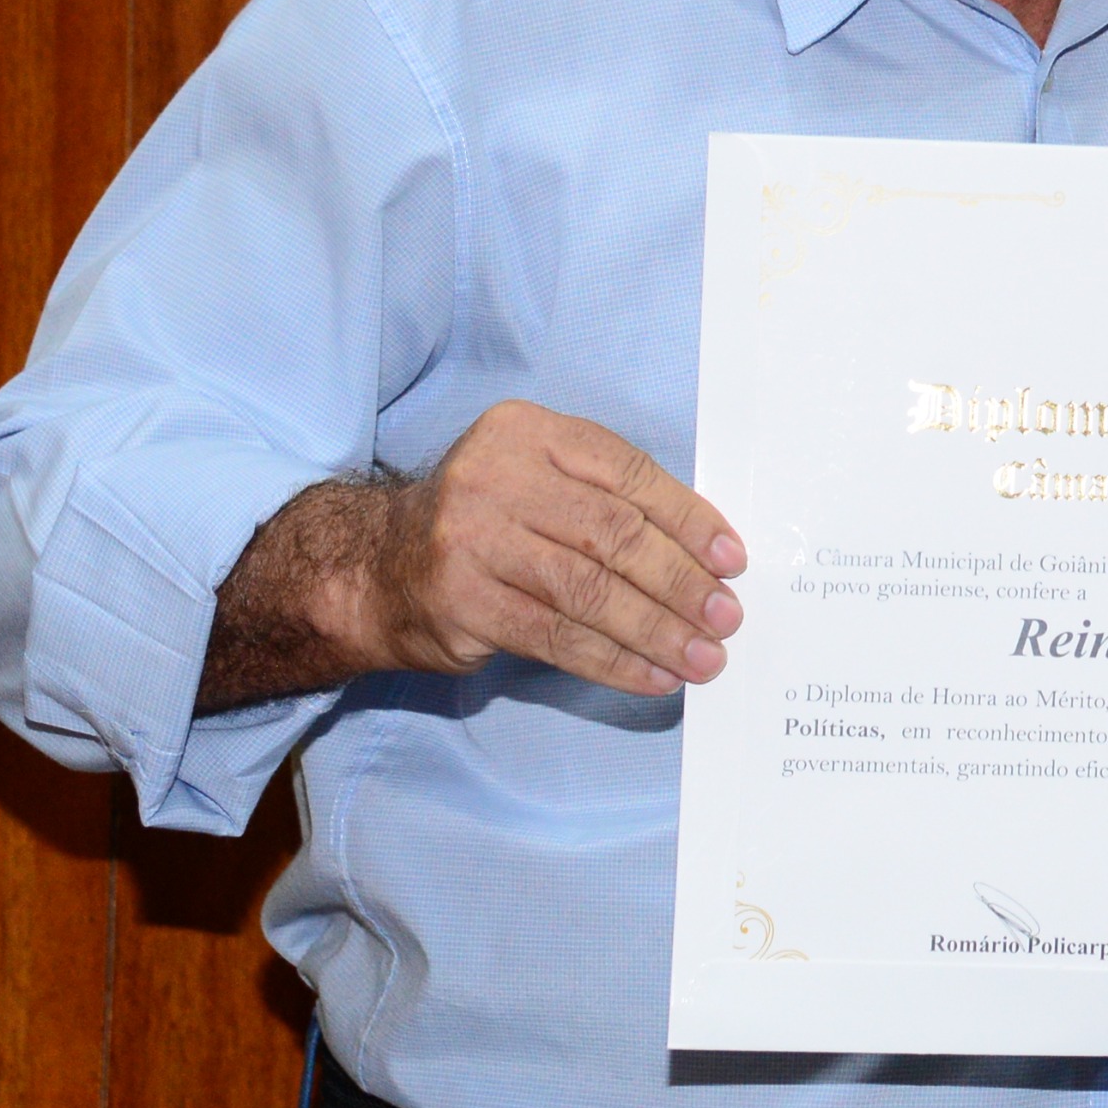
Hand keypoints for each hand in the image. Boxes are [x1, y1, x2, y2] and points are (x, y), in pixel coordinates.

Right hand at [349, 400, 745, 692]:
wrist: (375, 566)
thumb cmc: (486, 523)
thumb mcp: (539, 480)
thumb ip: (607, 499)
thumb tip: (706, 555)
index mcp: (528, 431)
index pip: (627, 473)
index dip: (688, 519)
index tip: (731, 560)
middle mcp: (496, 477)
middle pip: (612, 533)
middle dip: (680, 581)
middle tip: (725, 617)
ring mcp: (472, 539)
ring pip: (589, 590)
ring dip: (656, 629)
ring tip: (702, 658)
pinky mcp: (462, 602)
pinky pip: (556, 636)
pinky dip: (613, 660)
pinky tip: (652, 676)